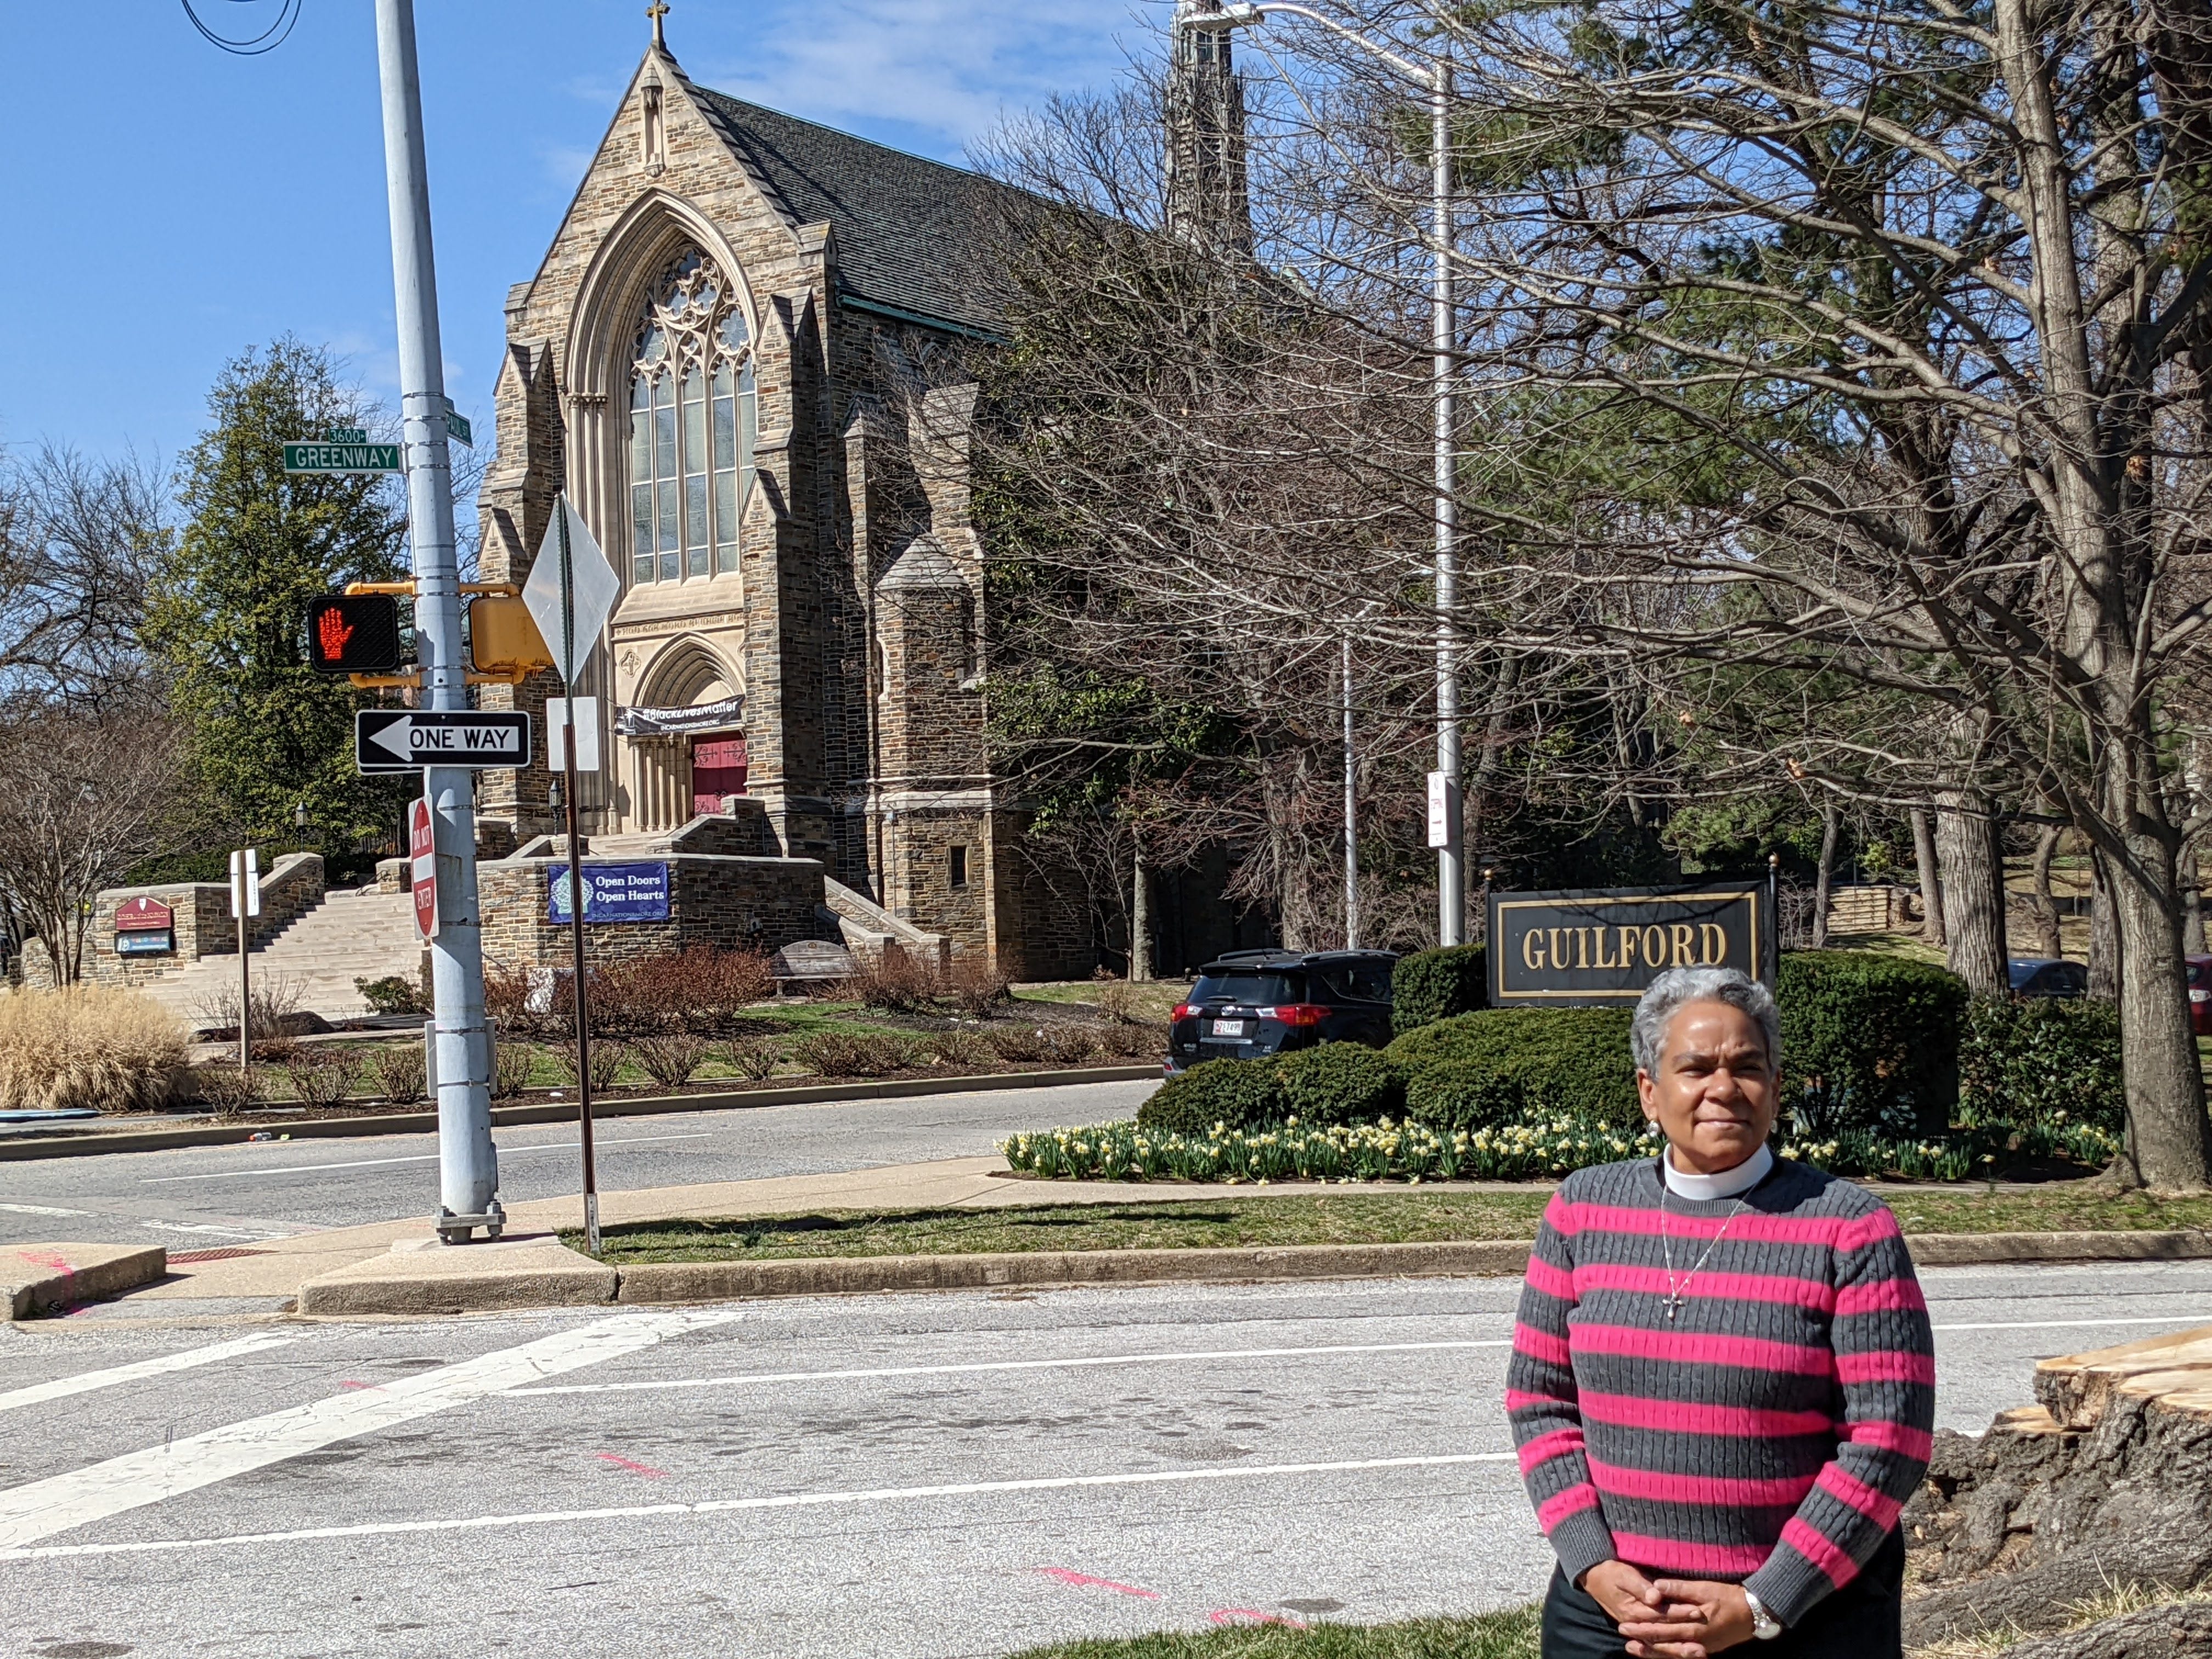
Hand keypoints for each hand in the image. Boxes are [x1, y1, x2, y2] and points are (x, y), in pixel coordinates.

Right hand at [1577, 1562, 1706, 1653]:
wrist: (1595, 1578)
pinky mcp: (1641, 1628)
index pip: (1661, 1614)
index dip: (1680, 1612)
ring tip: (1700, 1653)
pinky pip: (1658, 1643)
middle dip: (1685, 1636)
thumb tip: (1656, 1596)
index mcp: (1633, 1611)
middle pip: (1664, 1633)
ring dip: (1681, 1649)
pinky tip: (1686, 1652)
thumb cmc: (1612, 1572)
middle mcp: (1636, 1623)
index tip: (1698, 1611)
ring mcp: (1638, 1628)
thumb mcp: (1624, 1575)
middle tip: (1704, 1641)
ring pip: (1662, 1642)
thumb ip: (1640, 1587)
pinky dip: (1672, 1649)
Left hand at [1619, 1580, 1760, 1657]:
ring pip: (1672, 1653)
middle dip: (1642, 1640)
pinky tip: (1658, 1653)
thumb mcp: (1705, 1589)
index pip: (1662, 1628)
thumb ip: (1679, 1589)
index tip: (1624, 1624)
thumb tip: (1655, 1587)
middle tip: (1623, 1636)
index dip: (1642, 1627)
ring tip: (1633, 1649)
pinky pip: (1683, 1654)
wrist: (1755, 1613)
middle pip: (1664, 1643)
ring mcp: (1702, 1647)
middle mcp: (1697, 1641)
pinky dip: (1668, 1654)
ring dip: (1652, 1651)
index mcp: (1694, 1626)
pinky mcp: (1707, 1648)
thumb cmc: (1729, 1597)